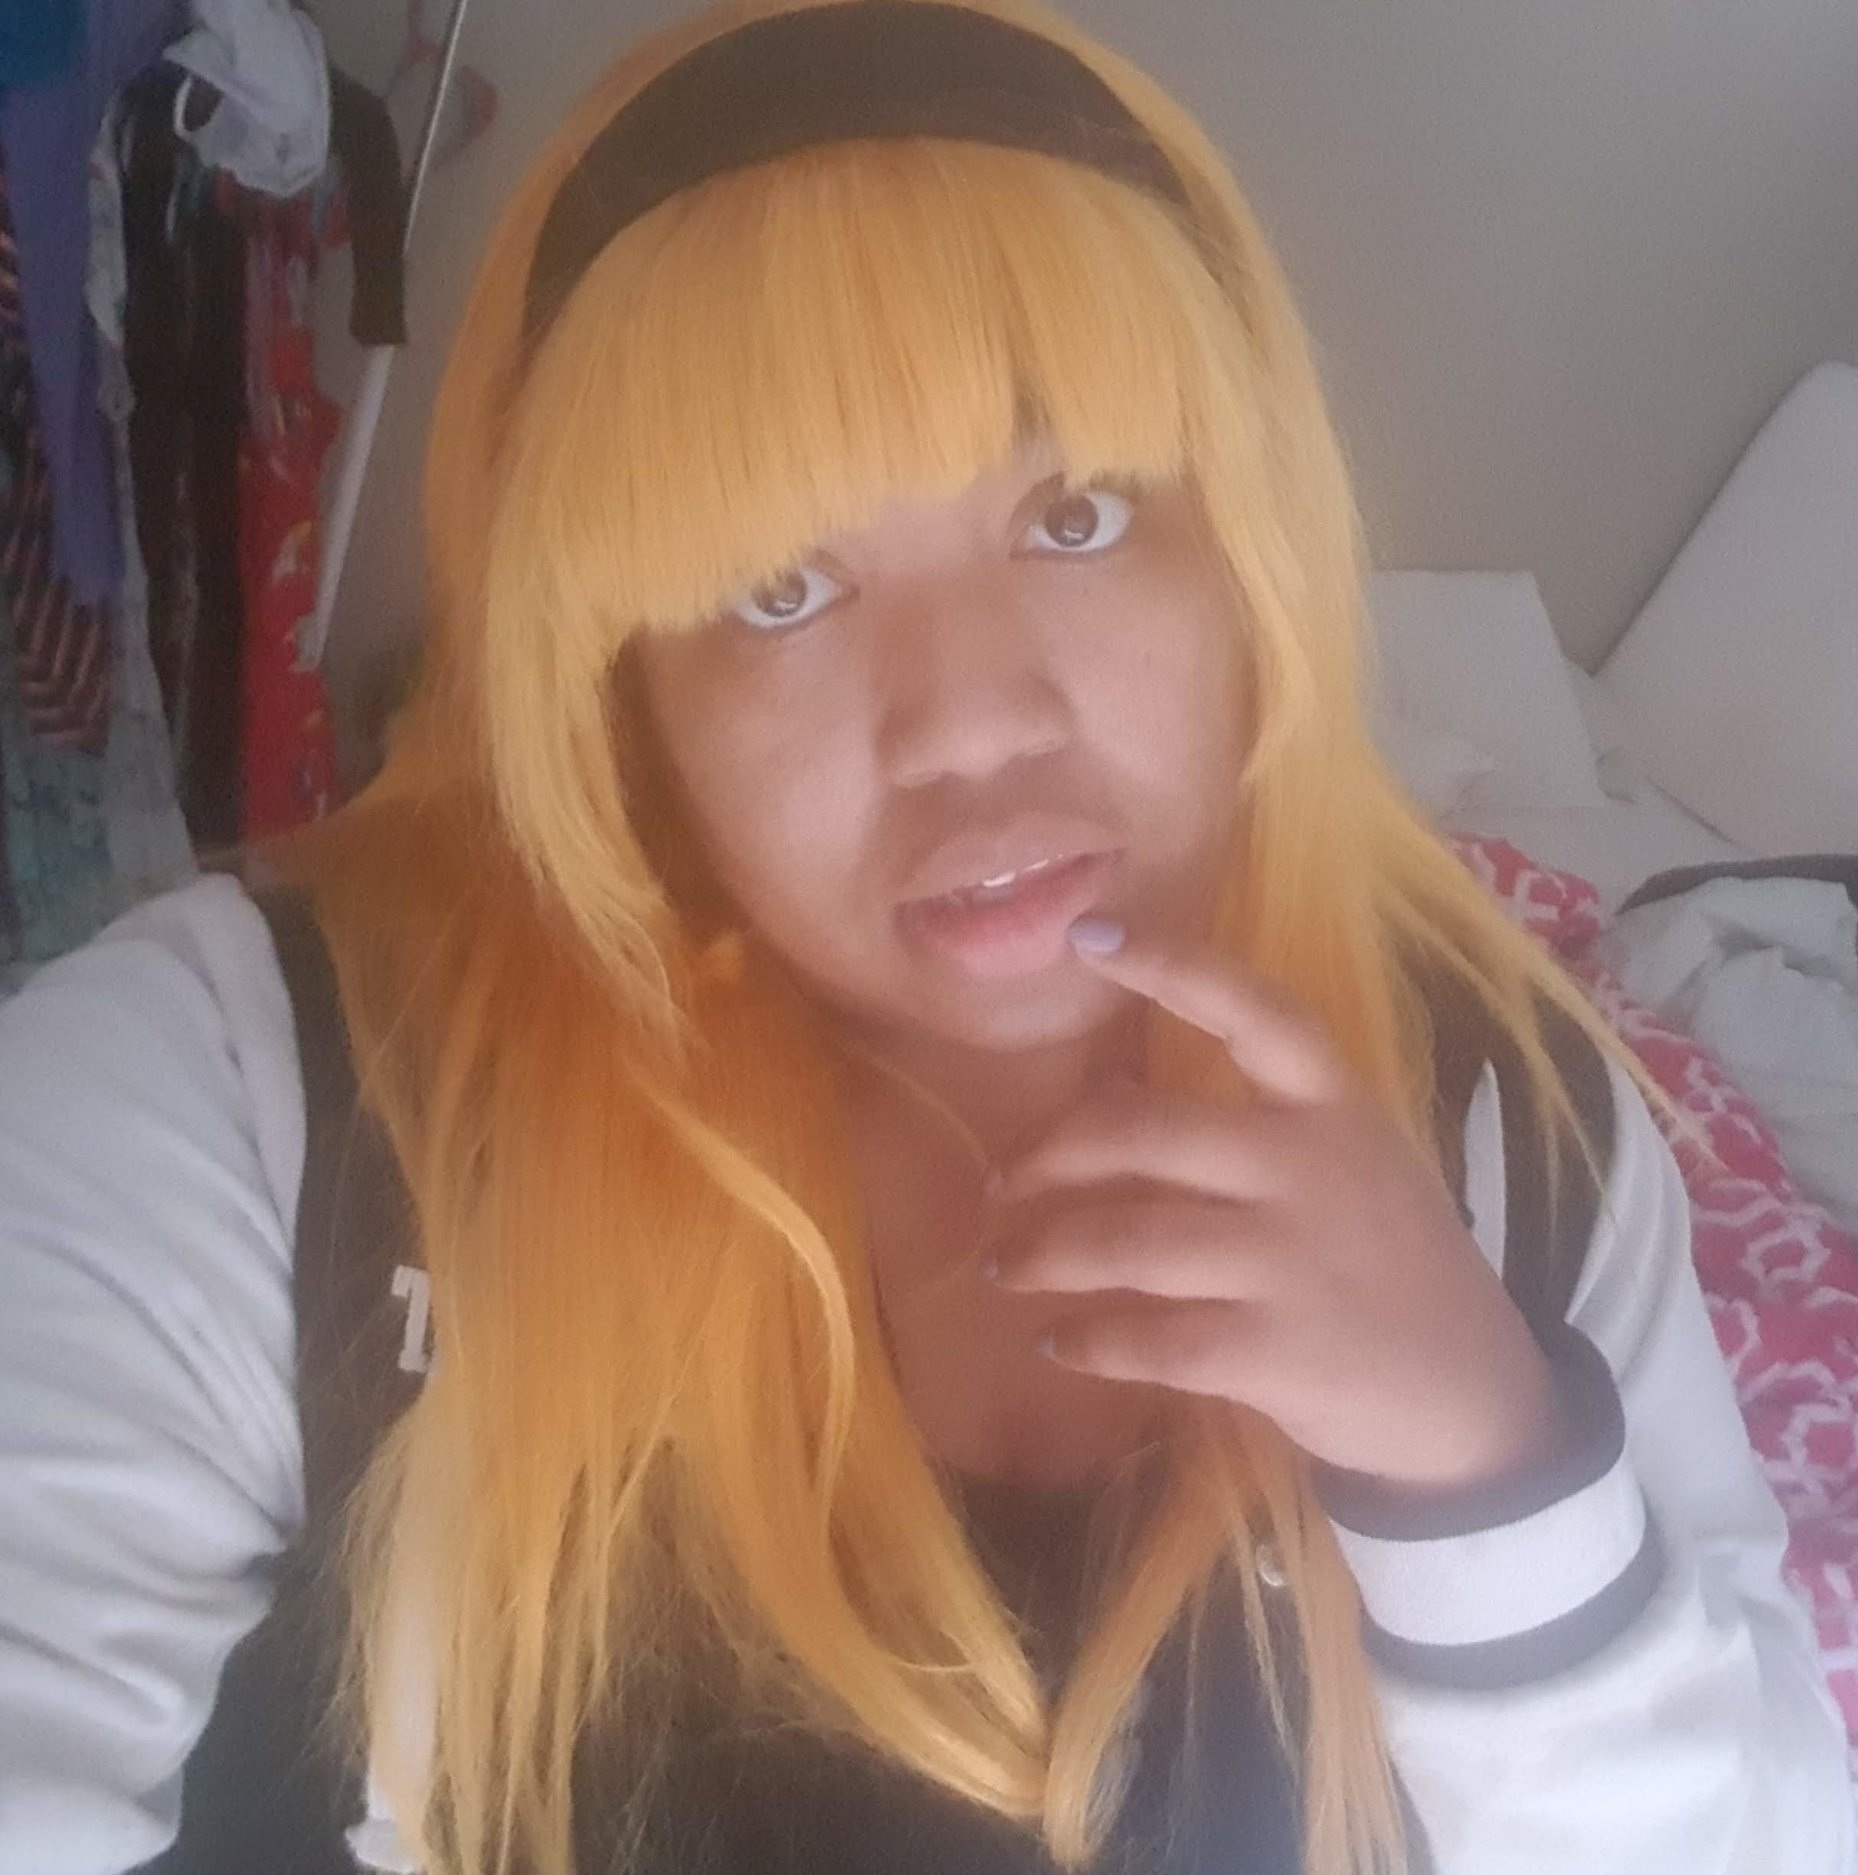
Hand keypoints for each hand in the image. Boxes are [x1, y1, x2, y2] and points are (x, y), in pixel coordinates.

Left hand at [981, 922, 1569, 1494]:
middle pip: (1148, 1134)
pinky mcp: (1279, 1354)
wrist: (1476, 1399)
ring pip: (1131, 1243)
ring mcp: (1296, 1263)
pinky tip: (1058, 1345)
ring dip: (1046, 1254)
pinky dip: (1088, 1342)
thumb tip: (1106, 1093)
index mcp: (1334, 1106)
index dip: (1172, 966)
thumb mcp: (1345, 1167)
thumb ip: (1244, 1127)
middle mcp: (1312, 1169)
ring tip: (1004, 1267)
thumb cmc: (1390, 1263)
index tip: (1088, 935)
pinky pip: (1150, 1340)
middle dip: (1051, 1155)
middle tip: (1000, 1182)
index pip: (1254, 1012)